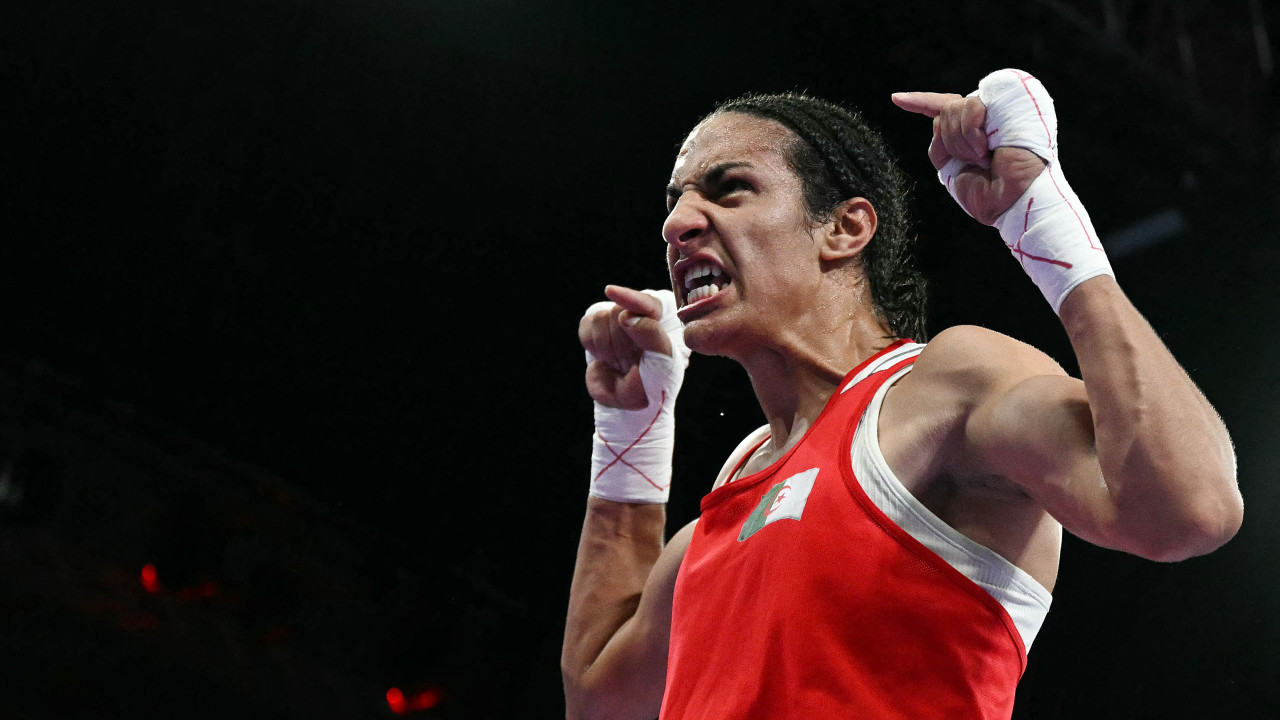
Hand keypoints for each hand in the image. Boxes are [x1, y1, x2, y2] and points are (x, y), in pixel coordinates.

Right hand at [579, 286, 676, 409]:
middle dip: (622, 344)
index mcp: (666, 315)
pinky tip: (607, 358)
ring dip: (609, 349)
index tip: (611, 292)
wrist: (631, 403)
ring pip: (600, 317)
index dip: (630, 298)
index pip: (648, 301)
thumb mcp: (664, 361)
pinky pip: (586, 326)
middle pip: (618, 311)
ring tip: (622, 363)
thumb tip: (625, 315)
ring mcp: (616, 317)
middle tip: (632, 363)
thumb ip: (651, 334)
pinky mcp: (595, 325)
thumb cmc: (656, 381)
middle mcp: (641, 310)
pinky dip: (594, 347)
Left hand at [892, 91, 1047, 224]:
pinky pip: (970, 105)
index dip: (918, 102)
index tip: (895, 99)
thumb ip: (941, 140)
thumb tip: (937, 116)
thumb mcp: (950, 167)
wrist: (1012, 202)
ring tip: (985, 158)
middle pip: (944, 111)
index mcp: (973, 130)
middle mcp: (986, 115)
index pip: (942, 108)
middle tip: (976, 161)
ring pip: (952, 108)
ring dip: (962, 141)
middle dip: (951, 142)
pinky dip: (972, 131)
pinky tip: (989, 148)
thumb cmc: (987, 192)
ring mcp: (999, 106)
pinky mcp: (1011, 100)